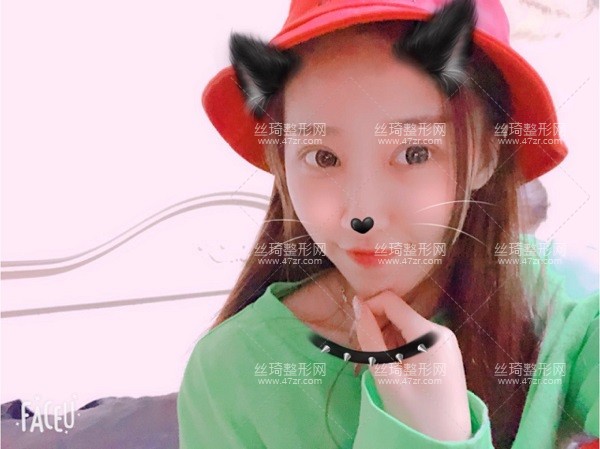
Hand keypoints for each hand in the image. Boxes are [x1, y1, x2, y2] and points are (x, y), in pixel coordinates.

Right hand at [353, 290, 471, 440]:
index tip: (356, 332)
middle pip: (398, 313)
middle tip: (366, 353)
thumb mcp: (387, 375)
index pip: (391, 301)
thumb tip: (357, 304)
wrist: (446, 444)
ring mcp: (444, 342)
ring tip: (381, 366)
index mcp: (430, 334)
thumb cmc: (416, 414)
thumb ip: (370, 337)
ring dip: (386, 339)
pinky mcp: (443, 353)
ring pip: (404, 326)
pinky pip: (414, 338)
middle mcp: (440, 331)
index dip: (368, 309)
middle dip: (377, 326)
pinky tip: (394, 368)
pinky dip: (398, 347)